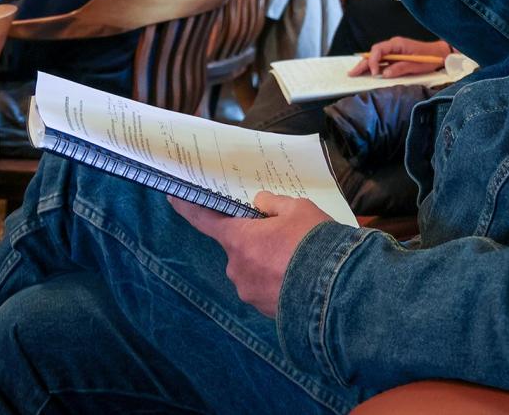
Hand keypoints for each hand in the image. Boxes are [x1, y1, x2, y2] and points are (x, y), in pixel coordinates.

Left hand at [170, 191, 331, 318]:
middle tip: (286, 236)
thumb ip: (273, 204)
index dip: (188, 207)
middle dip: (256, 241)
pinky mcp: (264, 311)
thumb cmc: (313, 242)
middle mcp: (236, 268)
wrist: (336, 288)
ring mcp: (249, 292)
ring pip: (253, 270)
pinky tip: (301, 278)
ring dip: (268, 264)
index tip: (173, 198)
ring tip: (300, 261)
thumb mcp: (298, 209)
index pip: (205, 220)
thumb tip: (259, 203)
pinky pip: (265, 289)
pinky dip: (277, 282)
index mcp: (239, 239)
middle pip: (239, 247)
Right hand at [348, 36, 452, 77]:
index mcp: (397, 44)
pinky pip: (382, 60)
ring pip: (376, 57)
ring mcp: (394, 51)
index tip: (375, 73)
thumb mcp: (416, 65)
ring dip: (366, 65)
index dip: (374, 61)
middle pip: (374, 54)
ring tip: (354, 73)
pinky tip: (367, 72)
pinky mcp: (395, 56)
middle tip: (352, 73)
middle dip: (363, 63)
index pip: (379, 50)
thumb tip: (384, 74)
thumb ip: (399, 68)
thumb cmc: (429, 58)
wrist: (439, 54)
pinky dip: (374, 66)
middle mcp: (393, 45)